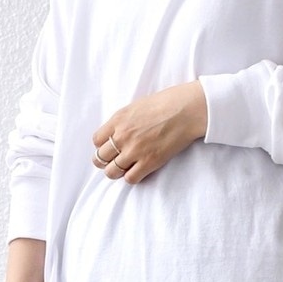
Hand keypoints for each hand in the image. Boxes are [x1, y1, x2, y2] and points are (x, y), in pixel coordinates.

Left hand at [92, 81, 208, 184]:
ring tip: (123, 169)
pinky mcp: (149, 162)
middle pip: (100, 158)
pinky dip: (131, 177)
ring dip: (115, 172)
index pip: (96, 140)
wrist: (186, 110)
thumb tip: (116, 133)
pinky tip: (137, 171)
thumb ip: (123, 121)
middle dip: (104, 161)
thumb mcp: (136, 107)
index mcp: (118, 120)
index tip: (109, 148)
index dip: (101, 146)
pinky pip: (130, 179)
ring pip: (111, 171)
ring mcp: (135, 150)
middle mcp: (122, 136)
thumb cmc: (165, 103)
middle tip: (112, 161)